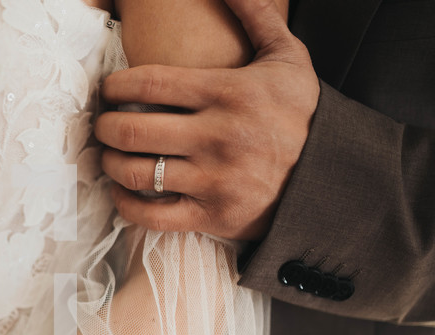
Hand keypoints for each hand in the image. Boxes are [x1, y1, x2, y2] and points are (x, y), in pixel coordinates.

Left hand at [94, 0, 318, 240]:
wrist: (332, 176)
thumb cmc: (301, 113)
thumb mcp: (286, 57)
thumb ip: (255, 15)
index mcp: (227, 93)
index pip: (148, 84)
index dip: (115, 87)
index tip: (108, 91)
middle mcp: (217, 137)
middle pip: (132, 131)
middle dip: (105, 127)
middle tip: (102, 125)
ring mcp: (214, 180)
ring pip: (136, 174)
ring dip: (111, 164)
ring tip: (110, 156)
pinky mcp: (213, 215)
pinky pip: (152, 215)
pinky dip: (128, 205)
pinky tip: (125, 192)